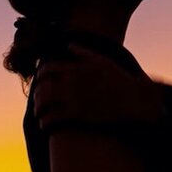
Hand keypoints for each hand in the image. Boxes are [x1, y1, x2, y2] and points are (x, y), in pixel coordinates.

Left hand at [34, 44, 163, 129]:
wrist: (134, 99)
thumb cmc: (120, 80)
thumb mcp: (102, 60)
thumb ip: (83, 52)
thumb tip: (69, 45)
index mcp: (75, 68)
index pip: (47, 69)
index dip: (40, 77)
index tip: (40, 83)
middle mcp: (71, 82)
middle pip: (42, 87)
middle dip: (37, 96)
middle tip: (37, 103)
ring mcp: (73, 98)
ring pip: (44, 103)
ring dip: (38, 110)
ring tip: (39, 116)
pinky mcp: (78, 115)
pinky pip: (53, 118)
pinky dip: (46, 122)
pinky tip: (45, 126)